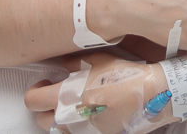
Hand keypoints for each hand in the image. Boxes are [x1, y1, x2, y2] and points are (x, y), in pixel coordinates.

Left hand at [26, 54, 171, 133]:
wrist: (153, 94)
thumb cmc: (126, 74)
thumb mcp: (99, 59)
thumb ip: (75, 62)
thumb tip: (63, 64)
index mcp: (67, 96)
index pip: (33, 100)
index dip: (34, 91)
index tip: (44, 84)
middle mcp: (71, 118)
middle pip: (42, 120)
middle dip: (46, 108)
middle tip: (58, 96)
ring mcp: (85, 131)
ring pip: (60, 130)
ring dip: (62, 119)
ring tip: (76, 105)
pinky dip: (80, 126)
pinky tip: (93, 113)